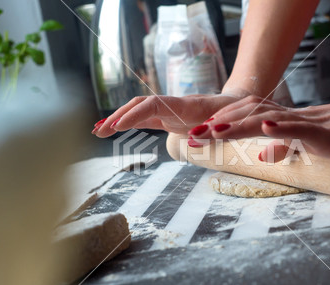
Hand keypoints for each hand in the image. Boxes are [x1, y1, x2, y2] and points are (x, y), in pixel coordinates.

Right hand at [92, 93, 241, 137]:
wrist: (232, 106)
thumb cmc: (231, 115)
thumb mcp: (227, 121)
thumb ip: (214, 126)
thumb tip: (199, 134)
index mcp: (185, 105)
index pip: (154, 105)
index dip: (135, 113)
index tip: (118, 125)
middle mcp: (172, 105)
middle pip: (140, 105)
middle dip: (119, 117)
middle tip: (99, 131)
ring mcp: (167, 111)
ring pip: (137, 111)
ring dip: (118, 120)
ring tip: (97, 131)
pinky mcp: (165, 118)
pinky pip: (142, 119)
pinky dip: (126, 123)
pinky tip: (111, 130)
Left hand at [188, 90, 329, 159]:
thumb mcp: (305, 144)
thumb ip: (283, 146)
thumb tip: (260, 155)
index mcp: (283, 121)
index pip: (247, 116)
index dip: (222, 122)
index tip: (199, 133)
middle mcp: (289, 118)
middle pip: (250, 114)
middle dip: (220, 123)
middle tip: (194, 134)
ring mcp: (306, 123)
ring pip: (268, 118)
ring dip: (240, 123)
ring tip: (215, 130)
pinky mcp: (324, 133)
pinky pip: (300, 128)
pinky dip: (280, 127)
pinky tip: (263, 127)